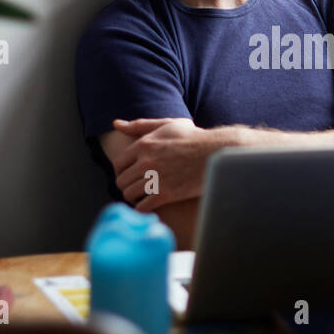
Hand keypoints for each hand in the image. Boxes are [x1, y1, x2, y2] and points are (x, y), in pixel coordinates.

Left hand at [110, 117, 229, 211]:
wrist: (217, 152)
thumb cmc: (193, 137)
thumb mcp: (167, 125)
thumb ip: (140, 125)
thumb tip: (116, 124)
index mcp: (143, 144)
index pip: (118, 163)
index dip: (122, 171)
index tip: (131, 175)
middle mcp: (146, 161)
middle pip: (121, 181)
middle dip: (127, 185)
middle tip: (137, 187)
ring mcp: (155, 178)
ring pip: (129, 194)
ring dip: (135, 197)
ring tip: (144, 196)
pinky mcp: (166, 194)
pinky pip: (142, 207)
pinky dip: (143, 208)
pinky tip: (151, 205)